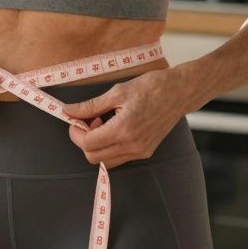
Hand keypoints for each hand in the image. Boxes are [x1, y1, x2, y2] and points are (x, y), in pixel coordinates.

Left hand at [61, 68, 188, 168]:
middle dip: (84, 140)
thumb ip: (90, 106)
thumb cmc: (151, 87)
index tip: (74, 120)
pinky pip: (118, 158)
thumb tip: (68, 111)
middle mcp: (132, 146)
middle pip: (93, 157)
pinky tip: (114, 128)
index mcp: (124, 130)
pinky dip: (109, 147)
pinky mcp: (145, 152)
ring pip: (105, 161)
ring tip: (103, 123)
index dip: (75, 133)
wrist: (180, 92)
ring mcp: (140, 152)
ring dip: (97, 145)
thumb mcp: (117, 92)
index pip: (88, 143)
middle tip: (88, 120)